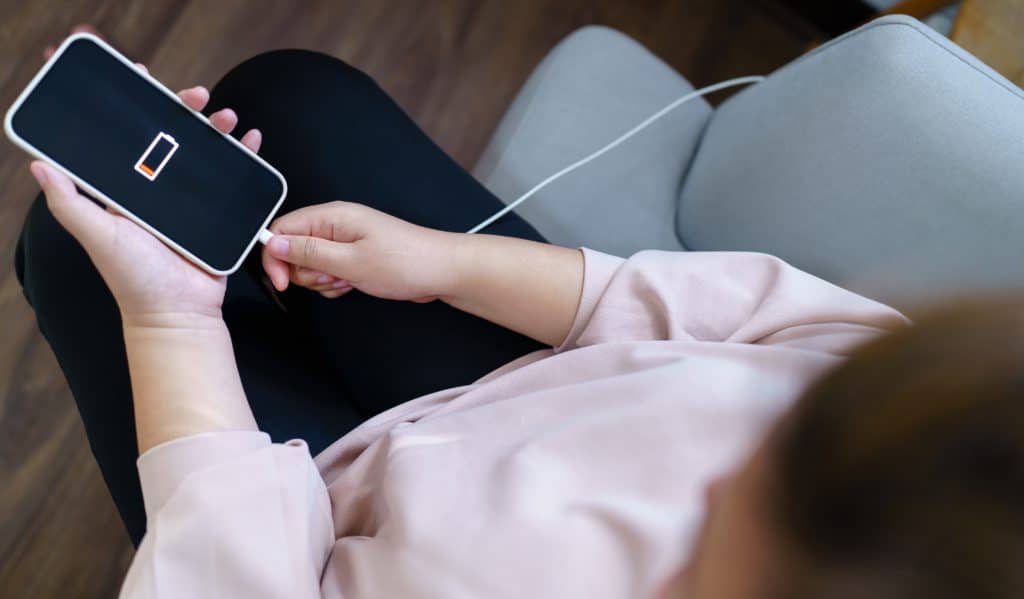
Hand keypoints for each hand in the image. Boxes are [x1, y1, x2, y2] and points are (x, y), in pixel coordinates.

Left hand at [31, 84, 261, 326]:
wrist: (179, 314)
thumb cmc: (134, 280)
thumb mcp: (97, 237)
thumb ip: (70, 202)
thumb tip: (38, 165)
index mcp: (128, 189)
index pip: (131, 138)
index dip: (136, 107)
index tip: (141, 76)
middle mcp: (159, 189)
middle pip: (173, 136)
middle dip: (185, 109)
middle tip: (196, 96)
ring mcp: (191, 200)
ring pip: (205, 151)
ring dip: (217, 128)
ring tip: (227, 118)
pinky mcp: (219, 213)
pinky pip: (234, 177)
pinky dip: (245, 155)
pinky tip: (250, 139)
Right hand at [262, 202, 461, 301]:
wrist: (441, 271)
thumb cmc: (406, 262)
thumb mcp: (350, 261)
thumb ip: (308, 252)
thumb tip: (274, 242)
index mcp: (332, 216)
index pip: (282, 229)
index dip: (275, 257)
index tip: (281, 282)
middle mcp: (337, 225)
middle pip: (294, 250)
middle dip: (305, 273)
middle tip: (332, 277)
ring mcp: (346, 241)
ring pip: (311, 266)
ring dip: (323, 281)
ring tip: (349, 280)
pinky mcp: (354, 257)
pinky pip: (329, 273)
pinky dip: (336, 284)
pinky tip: (354, 284)